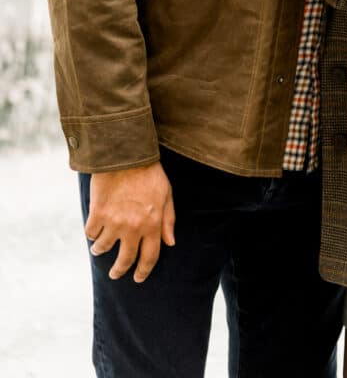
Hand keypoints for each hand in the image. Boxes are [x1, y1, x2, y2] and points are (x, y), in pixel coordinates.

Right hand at [85, 161, 175, 282]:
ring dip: (100, 250)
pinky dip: (91, 234)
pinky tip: (94, 230)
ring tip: (99, 249)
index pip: (149, 257)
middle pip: (125, 259)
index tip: (138, 278)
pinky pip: (91, 233)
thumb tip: (170, 243)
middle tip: (115, 273)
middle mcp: (134, 227)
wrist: (125, 154)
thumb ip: (168, 220)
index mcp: (153, 224)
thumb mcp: (166, 194)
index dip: (143, 271)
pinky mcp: (98, 214)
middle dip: (119, 270)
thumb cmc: (149, 172)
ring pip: (103, 248)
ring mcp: (114, 222)